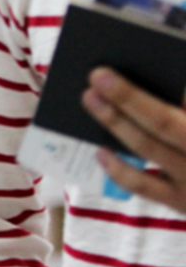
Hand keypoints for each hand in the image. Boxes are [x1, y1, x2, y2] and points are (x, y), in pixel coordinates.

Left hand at [82, 66, 185, 210]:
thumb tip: (164, 83)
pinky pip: (143, 185)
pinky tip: (100, 150)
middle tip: (97, 74)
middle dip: (128, 96)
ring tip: (90, 98)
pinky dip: (118, 167)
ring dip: (115, 121)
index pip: (185, 99)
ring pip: (149, 147)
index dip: (159, 88)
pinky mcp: (182, 202)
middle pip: (163, 121)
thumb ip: (180, 104)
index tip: (132, 64)